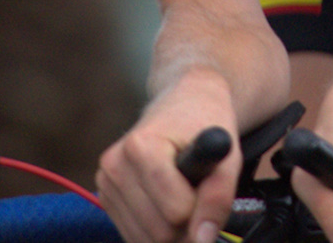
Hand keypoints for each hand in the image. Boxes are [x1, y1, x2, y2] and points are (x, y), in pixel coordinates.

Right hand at [97, 71, 240, 242]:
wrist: (184, 104)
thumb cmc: (204, 125)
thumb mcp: (226, 155)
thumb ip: (218, 197)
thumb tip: (202, 240)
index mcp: (140, 146)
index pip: (177, 211)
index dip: (201, 205)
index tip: (207, 183)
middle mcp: (115, 164)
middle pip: (160, 231)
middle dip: (188, 223)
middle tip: (198, 192)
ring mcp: (106, 182)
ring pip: (147, 239)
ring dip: (174, 229)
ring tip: (182, 194)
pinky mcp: (105, 196)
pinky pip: (135, 236)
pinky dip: (157, 230)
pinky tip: (166, 202)